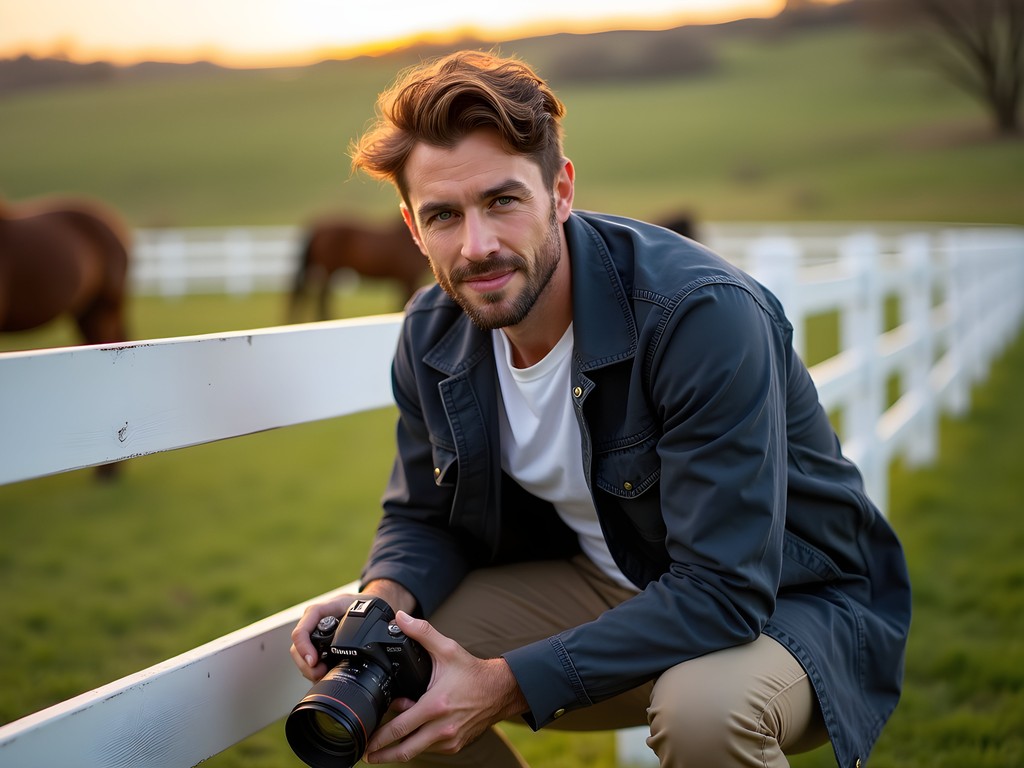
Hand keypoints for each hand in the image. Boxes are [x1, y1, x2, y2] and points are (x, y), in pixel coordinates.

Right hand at [289, 580, 416, 681]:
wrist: (364, 604)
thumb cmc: (364, 605)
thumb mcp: (367, 608)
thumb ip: (379, 617)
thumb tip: (395, 627)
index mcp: (325, 609)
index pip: (306, 623)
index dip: (304, 644)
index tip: (313, 660)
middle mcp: (315, 621)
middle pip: (298, 643)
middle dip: (306, 663)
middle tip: (318, 674)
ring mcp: (314, 633)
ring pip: (300, 653)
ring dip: (308, 669)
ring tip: (321, 677)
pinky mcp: (317, 644)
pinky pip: (308, 658)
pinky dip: (313, 669)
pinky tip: (323, 676)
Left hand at [363, 611, 527, 763]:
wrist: (501, 691)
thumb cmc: (473, 673)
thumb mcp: (447, 649)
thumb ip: (422, 632)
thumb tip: (399, 618)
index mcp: (436, 706)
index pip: (399, 729)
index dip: (379, 739)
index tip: (365, 743)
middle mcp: (442, 728)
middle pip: (404, 751)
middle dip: (382, 755)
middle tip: (367, 754)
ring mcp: (450, 740)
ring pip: (417, 751)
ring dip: (399, 749)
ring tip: (385, 744)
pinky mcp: (455, 745)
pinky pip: (431, 749)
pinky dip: (419, 743)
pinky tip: (412, 734)